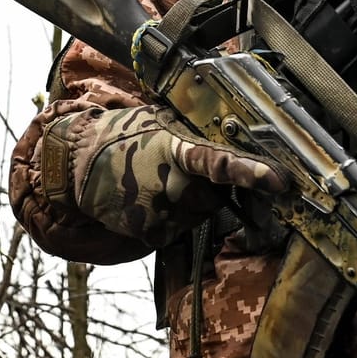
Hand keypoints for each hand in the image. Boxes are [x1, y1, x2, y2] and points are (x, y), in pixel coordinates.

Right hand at [47, 105, 285, 243]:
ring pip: (198, 215)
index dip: (251, 172)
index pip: (220, 163)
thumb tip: (233, 128)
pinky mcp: (151, 234)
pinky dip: (170, 220)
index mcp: (178, 150)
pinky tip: (147, 202)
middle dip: (205, 188)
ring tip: (155, 184)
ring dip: (187, 204)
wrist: (77, 162)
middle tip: (176, 172)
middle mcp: (173, 184)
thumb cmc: (125, 137)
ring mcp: (161, 212)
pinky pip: (178, 231)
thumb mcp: (161, 123)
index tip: (278, 181)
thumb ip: (194, 134)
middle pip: (214, 196)